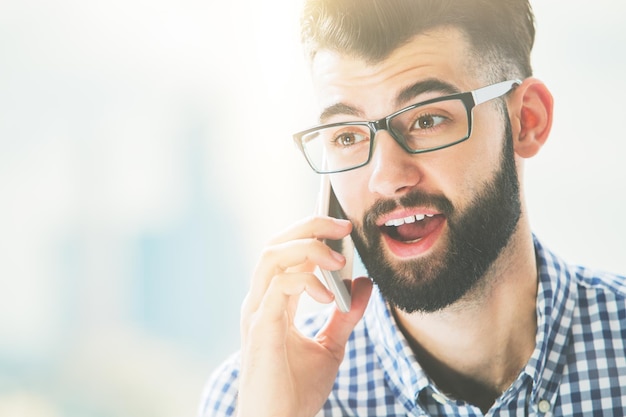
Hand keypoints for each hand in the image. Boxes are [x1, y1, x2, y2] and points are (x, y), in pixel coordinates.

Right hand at [237, 216, 372, 416]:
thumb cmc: (297, 389)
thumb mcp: (331, 345)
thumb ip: (345, 314)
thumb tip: (364, 283)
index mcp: (273, 301)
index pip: (285, 251)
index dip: (312, 233)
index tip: (344, 229)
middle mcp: (260, 300)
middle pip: (275, 243)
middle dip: (310, 226)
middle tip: (344, 226)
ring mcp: (257, 311)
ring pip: (272, 255)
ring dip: (309, 248)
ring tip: (339, 259)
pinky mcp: (261, 326)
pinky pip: (279, 285)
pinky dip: (306, 281)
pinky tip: (328, 296)